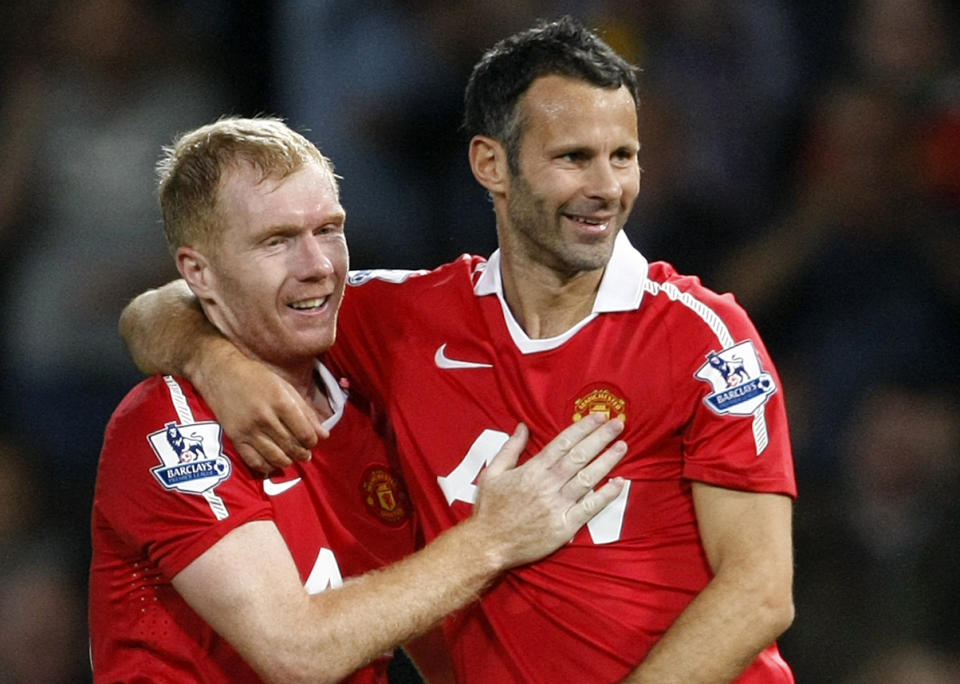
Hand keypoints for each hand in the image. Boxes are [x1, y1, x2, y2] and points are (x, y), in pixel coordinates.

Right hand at [194, 347, 326, 473]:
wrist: (221, 374)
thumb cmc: (256, 377)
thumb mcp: (285, 388)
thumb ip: (305, 411)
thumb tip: (323, 434)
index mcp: (281, 402)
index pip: (304, 433)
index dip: (312, 441)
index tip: (312, 441)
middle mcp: (265, 418)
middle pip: (291, 446)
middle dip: (302, 454)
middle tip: (305, 454)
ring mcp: (249, 429)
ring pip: (275, 457)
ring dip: (287, 461)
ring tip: (291, 458)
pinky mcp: (235, 437)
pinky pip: (253, 460)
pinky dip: (266, 467)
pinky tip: (272, 464)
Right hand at [470, 413, 626, 568]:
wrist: (488, 544)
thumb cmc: (489, 509)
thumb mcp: (493, 473)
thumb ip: (510, 449)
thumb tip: (523, 426)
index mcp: (532, 469)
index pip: (563, 442)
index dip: (583, 428)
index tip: (598, 417)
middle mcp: (548, 484)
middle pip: (580, 455)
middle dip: (601, 438)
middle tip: (618, 424)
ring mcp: (558, 505)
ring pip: (588, 478)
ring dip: (607, 461)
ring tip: (622, 447)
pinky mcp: (564, 526)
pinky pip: (590, 508)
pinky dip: (606, 495)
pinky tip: (619, 483)